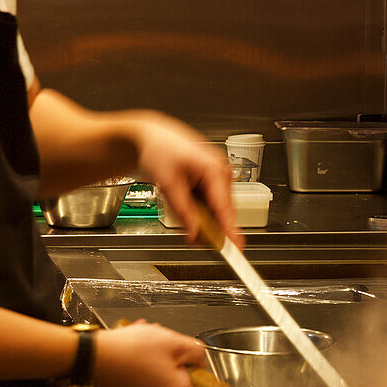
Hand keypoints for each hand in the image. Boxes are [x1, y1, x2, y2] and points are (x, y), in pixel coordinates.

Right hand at [93, 322, 210, 386]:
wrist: (93, 357)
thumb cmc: (129, 352)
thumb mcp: (174, 342)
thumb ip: (197, 353)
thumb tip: (200, 362)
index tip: (210, 382)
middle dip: (184, 370)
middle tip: (177, 354)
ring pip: (168, 384)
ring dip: (166, 364)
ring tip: (155, 347)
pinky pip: (152, 382)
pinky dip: (152, 366)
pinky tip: (143, 350)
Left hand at [133, 112, 243, 248]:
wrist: (150, 136)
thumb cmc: (159, 149)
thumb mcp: (168, 184)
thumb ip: (183, 212)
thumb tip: (194, 234)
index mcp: (215, 170)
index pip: (226, 210)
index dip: (230, 232)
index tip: (236, 250)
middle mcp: (222, 172)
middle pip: (222, 212)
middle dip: (207, 226)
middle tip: (190, 234)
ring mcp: (218, 175)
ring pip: (215, 208)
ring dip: (199, 215)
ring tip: (176, 200)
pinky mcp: (212, 179)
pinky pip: (210, 202)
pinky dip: (197, 207)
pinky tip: (182, 197)